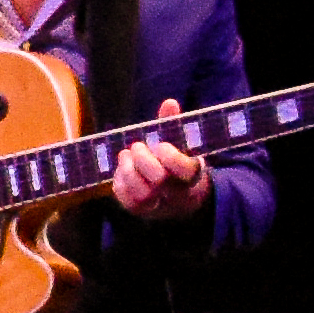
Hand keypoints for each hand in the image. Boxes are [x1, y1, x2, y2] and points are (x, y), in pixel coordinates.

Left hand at [113, 101, 212, 222]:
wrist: (178, 196)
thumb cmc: (177, 162)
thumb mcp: (180, 144)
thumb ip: (173, 124)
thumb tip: (169, 102)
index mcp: (193, 175)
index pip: (186, 169)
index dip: (170, 156)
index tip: (161, 145)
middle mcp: (178, 194)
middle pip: (160, 180)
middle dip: (144, 160)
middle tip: (136, 146)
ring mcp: (159, 205)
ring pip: (142, 194)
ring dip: (129, 171)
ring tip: (125, 156)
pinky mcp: (139, 210)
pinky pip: (126, 200)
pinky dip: (120, 182)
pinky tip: (121, 169)